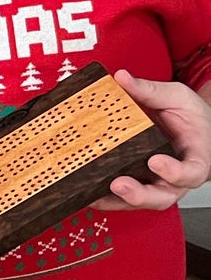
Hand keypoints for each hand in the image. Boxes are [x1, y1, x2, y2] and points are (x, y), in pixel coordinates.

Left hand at [95, 71, 210, 211]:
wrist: (190, 128)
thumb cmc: (191, 118)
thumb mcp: (178, 98)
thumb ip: (152, 91)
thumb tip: (122, 78)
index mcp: (195, 159)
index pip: (191, 172)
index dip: (175, 172)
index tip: (156, 161)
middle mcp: (176, 179)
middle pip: (162, 197)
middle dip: (139, 194)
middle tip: (119, 184)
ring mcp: (156, 184)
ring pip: (140, 202)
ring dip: (116, 201)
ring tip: (93, 194)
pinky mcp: (138, 183)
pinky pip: (122, 198)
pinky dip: (105, 198)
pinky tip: (86, 192)